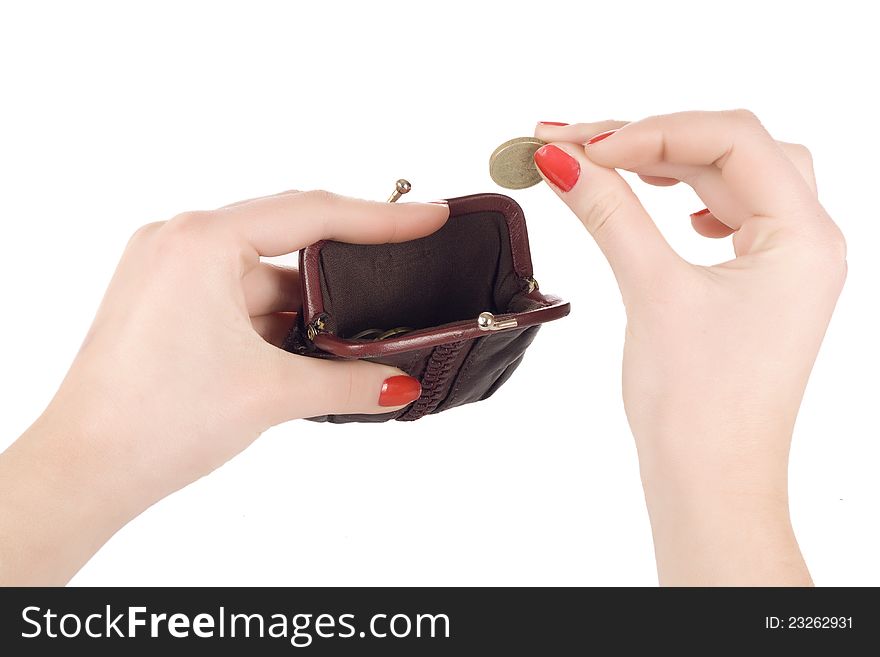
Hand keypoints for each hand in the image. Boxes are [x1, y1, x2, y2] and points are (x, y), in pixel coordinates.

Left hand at [0, 191, 447, 583]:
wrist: (85, 471)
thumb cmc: (150, 421)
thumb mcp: (269, 393)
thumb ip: (348, 382)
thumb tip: (400, 385)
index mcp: (200, 241)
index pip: (312, 214)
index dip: (381, 217)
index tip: (428, 218)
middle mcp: (181, 243)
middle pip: (289, 238)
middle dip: (347, 265)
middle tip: (403, 269)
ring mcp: (171, 272)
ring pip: (265, 275)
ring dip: (310, 305)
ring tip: (357, 336)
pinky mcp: (168, 302)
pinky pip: (240, 296)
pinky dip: (278, 319)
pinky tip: (310, 347)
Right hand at [534, 111, 845, 584]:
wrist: (709, 483)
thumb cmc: (699, 408)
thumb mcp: (651, 292)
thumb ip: (609, 213)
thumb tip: (563, 160)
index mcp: (805, 239)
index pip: (733, 141)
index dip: (653, 130)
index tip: (583, 145)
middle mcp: (806, 243)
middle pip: (730, 152)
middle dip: (650, 140)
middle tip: (571, 142)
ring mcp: (784, 264)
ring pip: (727, 179)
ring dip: (665, 165)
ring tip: (601, 163)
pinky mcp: (758, 284)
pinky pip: (727, 214)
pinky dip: (686, 198)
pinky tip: (663, 206)